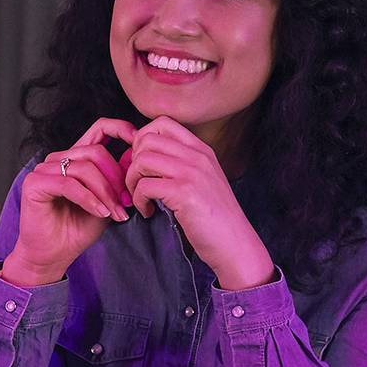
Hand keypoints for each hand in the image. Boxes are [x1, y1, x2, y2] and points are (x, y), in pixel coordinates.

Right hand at [0, 119, 138, 287]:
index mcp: (75, 158)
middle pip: (96, 152)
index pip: (99, 129)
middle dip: (116, 179)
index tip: (139, 141)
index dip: (120, 129)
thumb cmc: (77, 230)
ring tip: (115, 213)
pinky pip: (70, 184)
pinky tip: (100, 213)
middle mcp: (58, 159)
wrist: (53, 256)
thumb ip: (118, 182)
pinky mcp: (35, 183)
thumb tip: (136, 161)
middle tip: (125, 203)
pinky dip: (89, 199)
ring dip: (105, 192)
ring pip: (85, 168)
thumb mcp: (107, 203)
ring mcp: (44, 169)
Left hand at [121, 119, 276, 290]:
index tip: (143, 164)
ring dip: (132, 181)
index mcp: (201, 150)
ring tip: (141, 198)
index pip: (163, 123)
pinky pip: (144, 186)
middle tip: (137, 183)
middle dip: (132, 161)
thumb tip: (146, 157)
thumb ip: (182, 164)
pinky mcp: (183, 193)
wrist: (234, 243)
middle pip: (147, 139)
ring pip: (141, 160)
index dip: (142, 139)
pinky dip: (138, 200)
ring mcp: (191, 172)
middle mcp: (197, 156)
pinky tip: (148, 211)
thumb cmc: (215, 218)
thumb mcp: (203, 181)